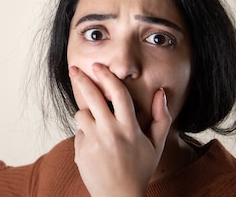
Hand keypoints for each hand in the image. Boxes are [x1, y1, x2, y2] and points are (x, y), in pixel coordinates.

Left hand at [71, 64, 170, 196]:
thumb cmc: (139, 169)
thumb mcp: (156, 146)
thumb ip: (161, 118)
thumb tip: (160, 92)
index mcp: (130, 129)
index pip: (118, 95)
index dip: (107, 77)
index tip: (98, 66)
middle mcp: (111, 133)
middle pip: (92, 97)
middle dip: (82, 80)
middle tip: (75, 69)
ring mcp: (94, 141)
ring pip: (81, 114)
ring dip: (86, 115)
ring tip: (97, 128)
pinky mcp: (80, 150)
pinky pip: (78, 133)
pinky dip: (85, 135)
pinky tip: (95, 149)